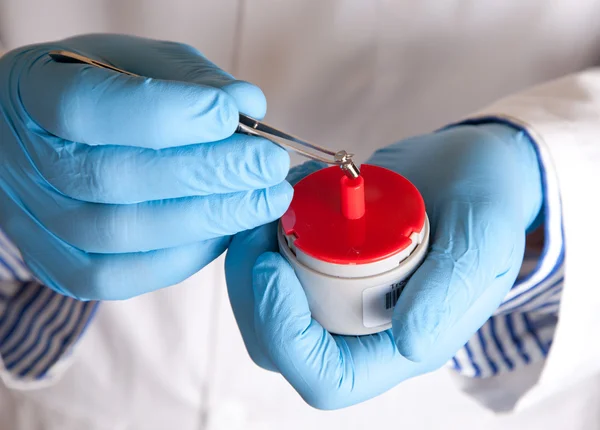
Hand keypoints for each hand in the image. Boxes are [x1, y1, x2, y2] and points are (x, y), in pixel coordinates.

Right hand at [0, 34, 290, 299]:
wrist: (50, 141)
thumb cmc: (102, 92)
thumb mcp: (140, 61)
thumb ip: (192, 80)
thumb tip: (249, 107)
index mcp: (32, 95)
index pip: (89, 108)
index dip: (166, 114)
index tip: (231, 115)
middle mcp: (25, 164)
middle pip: (116, 180)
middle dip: (209, 174)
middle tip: (270, 165)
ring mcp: (39, 224)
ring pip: (125, 234)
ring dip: (210, 219)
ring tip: (266, 199)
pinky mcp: (64, 267)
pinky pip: (125, 276)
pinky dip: (186, 255)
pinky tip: (227, 229)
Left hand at [225, 124, 542, 407]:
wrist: (467, 167)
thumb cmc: (485, 203)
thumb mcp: (484, 238)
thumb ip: (454, 288)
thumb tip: (409, 340)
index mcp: (403, 343)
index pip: (327, 379)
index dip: (286, 337)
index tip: (273, 266)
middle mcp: (361, 328)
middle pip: (278, 346)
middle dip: (252, 292)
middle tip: (256, 229)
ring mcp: (336, 295)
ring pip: (263, 305)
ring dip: (249, 259)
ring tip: (269, 205)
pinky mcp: (320, 262)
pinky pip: (271, 262)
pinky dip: (262, 231)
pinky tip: (286, 191)